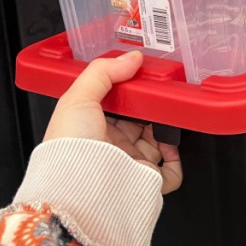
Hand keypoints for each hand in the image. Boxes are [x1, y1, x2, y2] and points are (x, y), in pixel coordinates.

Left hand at [44, 50, 182, 193]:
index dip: (130, 90)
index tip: (143, 78)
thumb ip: (104, 72)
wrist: (80, 188)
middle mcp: (110, 146)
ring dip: (166, 129)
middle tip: (159, 95)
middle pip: (140, 121)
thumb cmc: (69, 150)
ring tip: (167, 117)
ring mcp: (129, 163)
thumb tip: (131, 58)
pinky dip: (176, 160)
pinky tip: (171, 146)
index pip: (116, 104)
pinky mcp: (145, 180)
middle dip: (152, 108)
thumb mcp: (78, 97)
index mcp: (90, 126)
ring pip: (157, 142)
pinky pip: (170, 172)